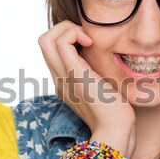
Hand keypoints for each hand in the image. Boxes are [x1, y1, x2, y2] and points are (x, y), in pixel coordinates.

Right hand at [38, 21, 135, 157]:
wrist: (116, 129)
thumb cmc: (115, 111)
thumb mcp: (102, 88)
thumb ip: (97, 75)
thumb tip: (102, 62)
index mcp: (63, 82)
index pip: (51, 51)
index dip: (67, 38)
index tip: (88, 44)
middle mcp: (58, 78)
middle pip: (43, 42)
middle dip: (64, 29)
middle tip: (87, 38)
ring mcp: (63, 76)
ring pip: (46, 39)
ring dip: (68, 29)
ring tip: (88, 40)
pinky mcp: (74, 73)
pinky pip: (61, 42)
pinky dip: (74, 33)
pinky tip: (91, 43)